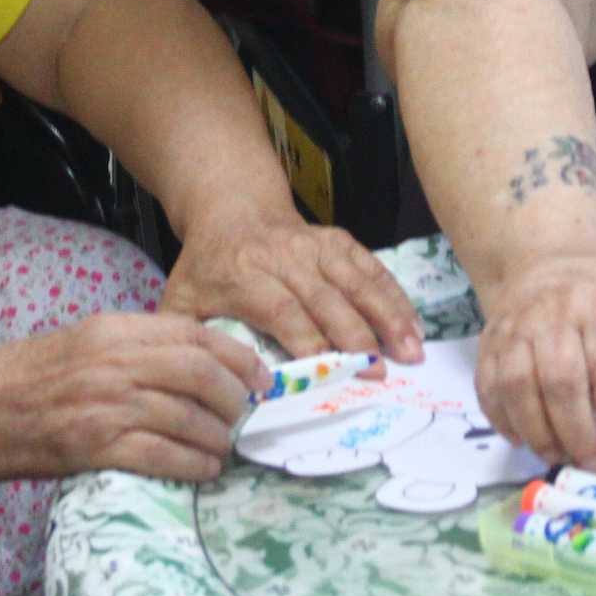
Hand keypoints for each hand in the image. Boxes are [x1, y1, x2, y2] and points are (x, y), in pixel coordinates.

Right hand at [0, 312, 267, 484]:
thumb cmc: (30, 376)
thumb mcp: (84, 339)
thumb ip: (135, 344)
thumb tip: (196, 360)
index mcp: (112, 330)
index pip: (190, 333)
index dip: (234, 354)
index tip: (258, 373)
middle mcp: (113, 363)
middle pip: (198, 372)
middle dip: (234, 395)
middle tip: (248, 412)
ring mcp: (105, 405)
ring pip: (186, 416)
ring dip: (218, 435)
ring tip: (227, 445)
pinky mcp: (95, 446)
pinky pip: (161, 454)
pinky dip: (192, 462)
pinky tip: (205, 468)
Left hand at [162, 208, 424, 364]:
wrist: (232, 210)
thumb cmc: (208, 268)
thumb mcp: (181, 300)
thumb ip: (187, 340)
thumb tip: (202, 385)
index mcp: (243, 275)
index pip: (283, 310)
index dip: (310, 341)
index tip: (333, 373)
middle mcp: (283, 257)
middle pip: (326, 298)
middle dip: (356, 336)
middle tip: (381, 373)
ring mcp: (314, 245)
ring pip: (356, 280)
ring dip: (387, 315)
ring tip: (412, 351)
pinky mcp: (337, 239)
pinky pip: (370, 266)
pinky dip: (394, 294)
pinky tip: (413, 324)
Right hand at [473, 247, 595, 474]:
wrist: (556, 260)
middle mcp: (555, 314)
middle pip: (560, 379)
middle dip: (577, 433)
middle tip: (593, 465)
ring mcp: (516, 326)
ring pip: (518, 385)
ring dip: (538, 432)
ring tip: (558, 457)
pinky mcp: (490, 339)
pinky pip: (487, 384)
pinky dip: (501, 419)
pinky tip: (522, 439)